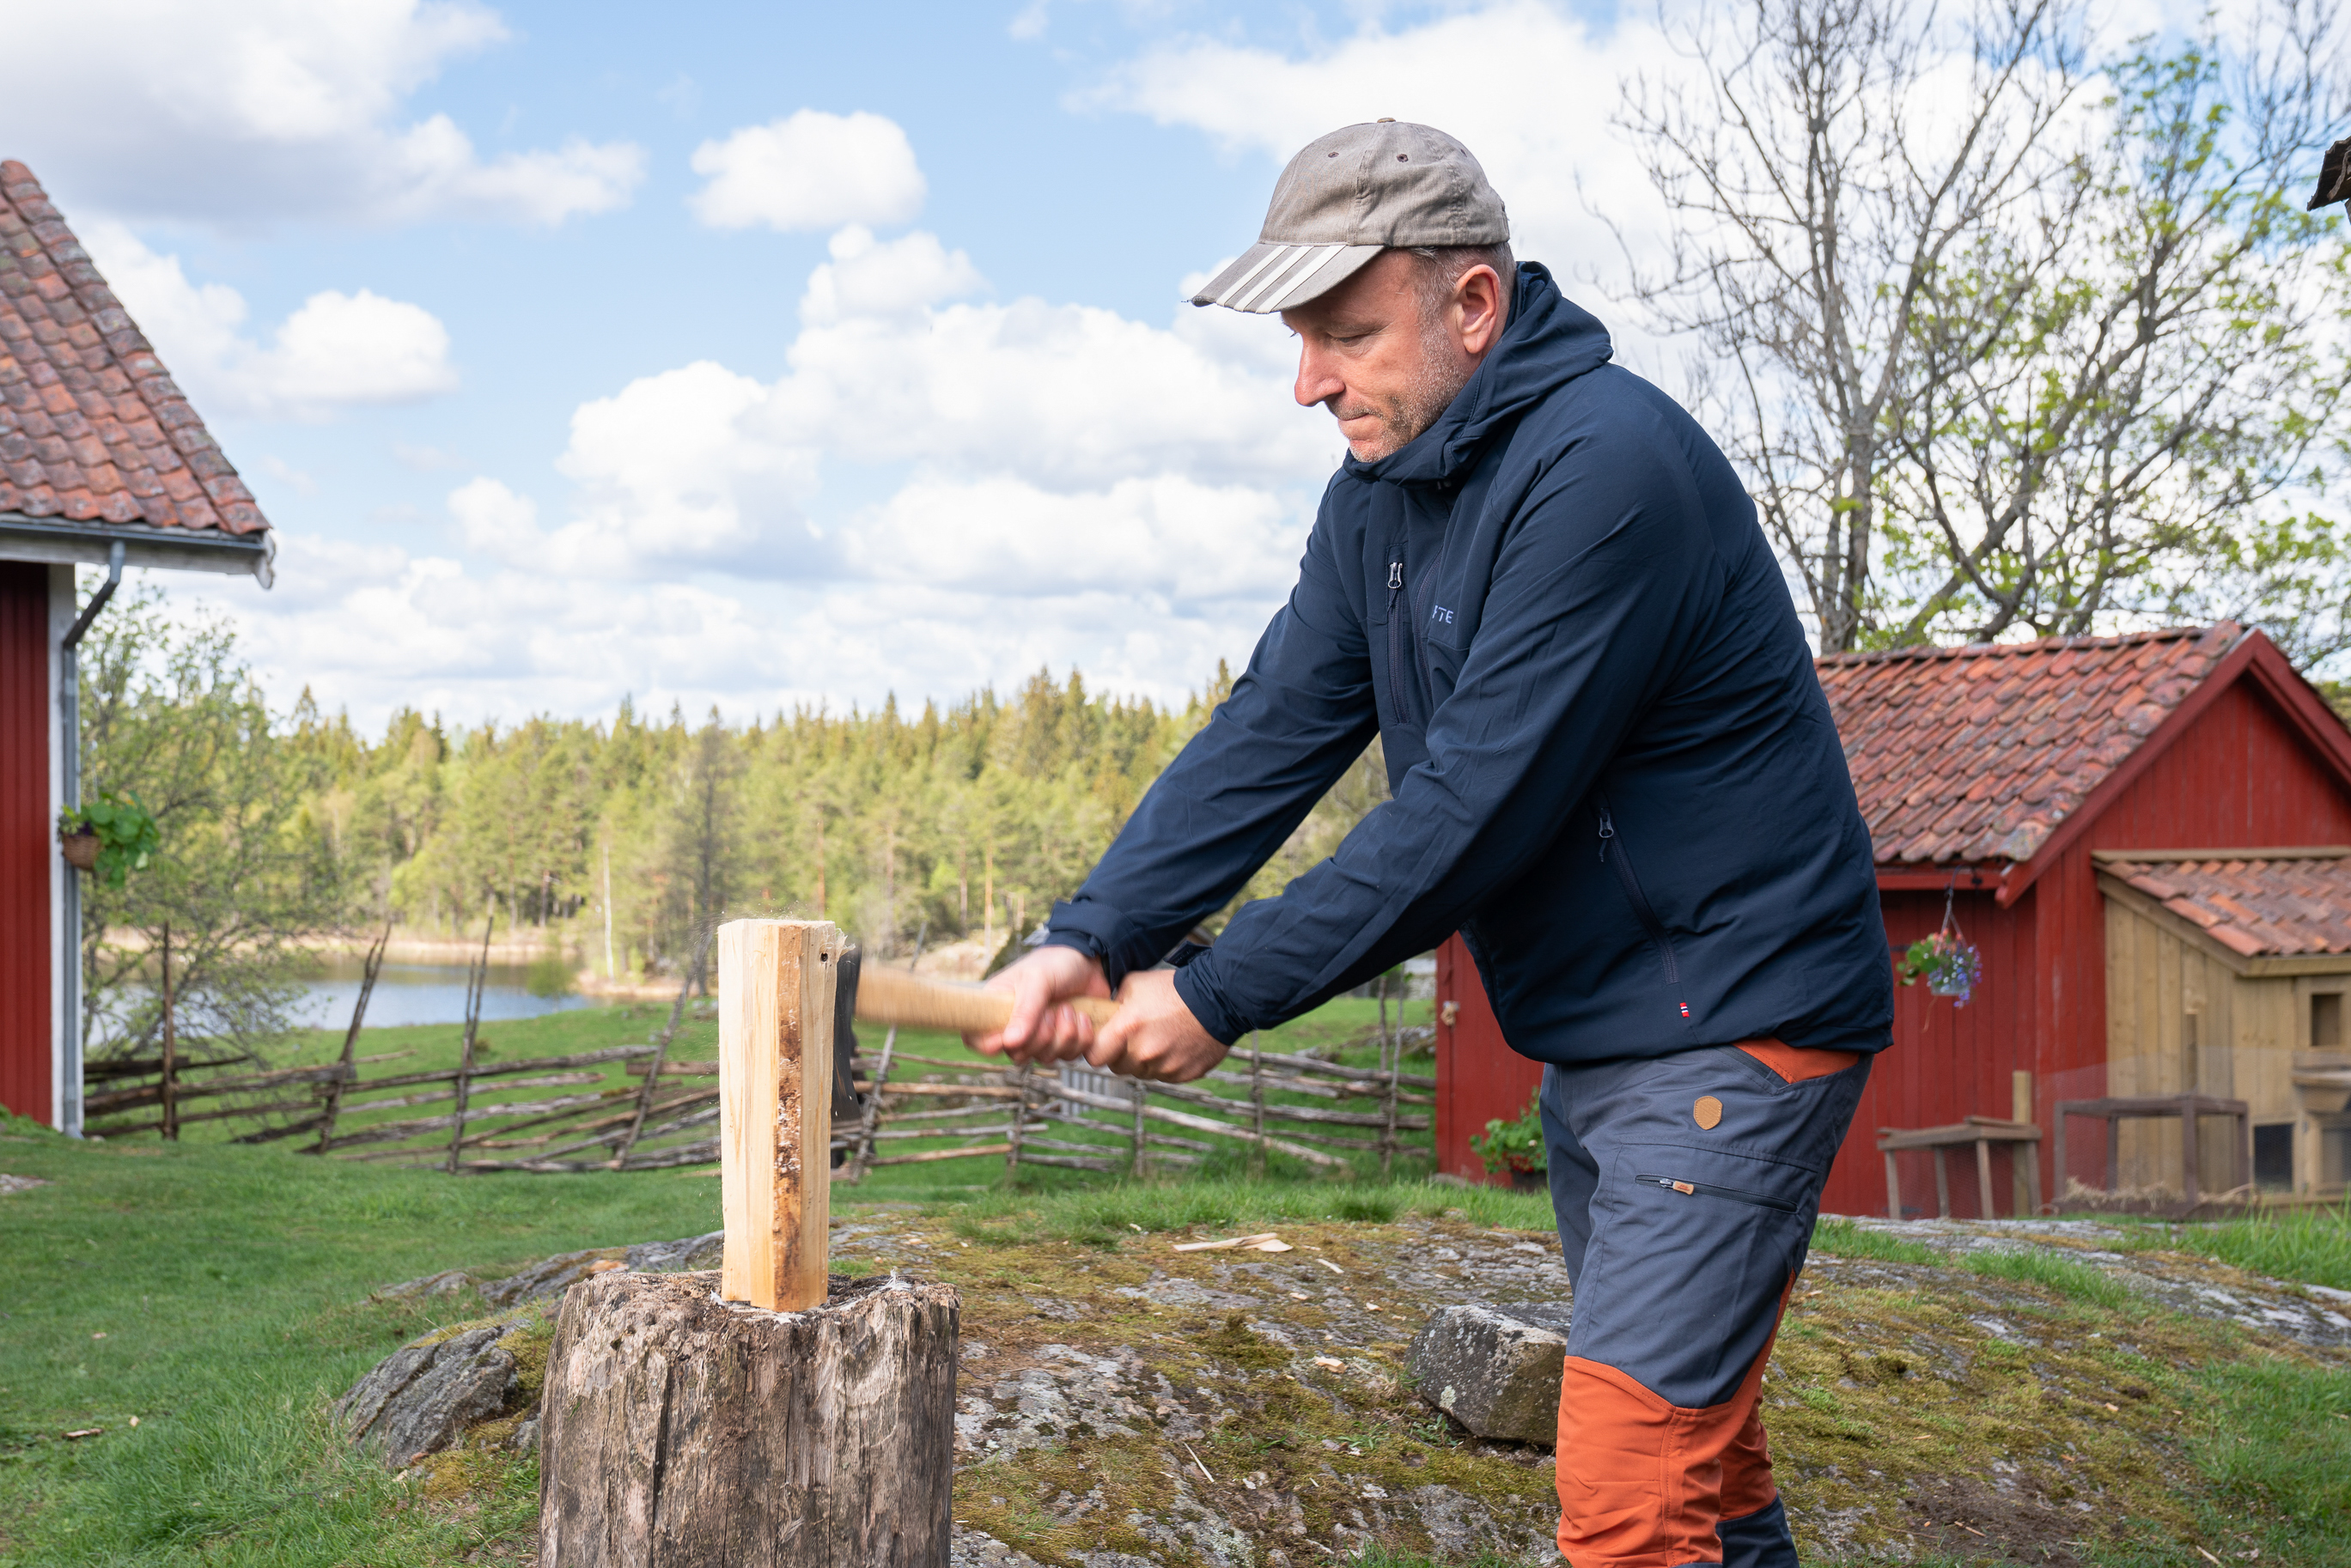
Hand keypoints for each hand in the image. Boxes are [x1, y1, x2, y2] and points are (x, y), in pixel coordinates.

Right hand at [966, 945, 1110, 1065]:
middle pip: (1017, 1055)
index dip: (987, 1045)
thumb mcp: (1038, 980)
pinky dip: (1081, 1040)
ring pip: (1045, 1058)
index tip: (1007, 1039)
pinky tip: (1083, 1017)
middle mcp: (1016, 1026)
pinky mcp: (1064, 1041)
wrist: (1091, 961)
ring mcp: (1041, 1036)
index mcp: (998, 1008)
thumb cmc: (1056, 963)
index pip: (976, 1038)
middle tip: (1052, 1012)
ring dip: (1063, 1036)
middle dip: (1040, 1038)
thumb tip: (1010, 1042)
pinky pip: (1069, 1057)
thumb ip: (1025, 1011)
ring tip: (1069, 1009)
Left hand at [1089, 969, 1228, 1082]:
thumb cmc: (1174, 988)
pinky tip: (1175, 1045)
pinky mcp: (1183, 1074)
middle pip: (1118, 1067)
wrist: (1217, 998)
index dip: (1097, 1050)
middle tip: (1134, 1037)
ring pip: (1142, 1073)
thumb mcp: (1135, 984)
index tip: (1103, 1043)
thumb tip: (1106, 1015)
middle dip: (1121, 1054)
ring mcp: (1165, 1067)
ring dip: (1144, 1061)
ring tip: (1159, 1038)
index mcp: (1128, 1028)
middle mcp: (1144, 1053)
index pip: (1095, 1057)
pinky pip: (1165, 1076)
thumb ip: (1115, 1004)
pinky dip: (1166, 1064)